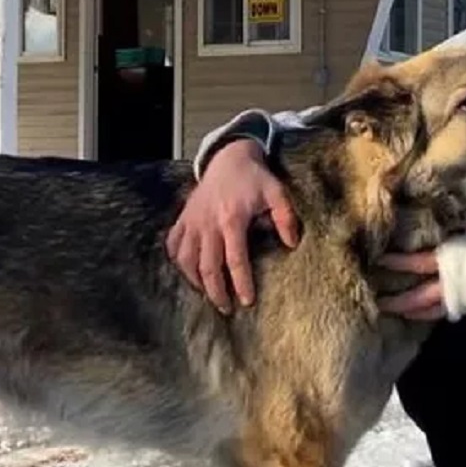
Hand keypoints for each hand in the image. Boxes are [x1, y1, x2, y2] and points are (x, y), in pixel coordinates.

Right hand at [165, 139, 298, 312]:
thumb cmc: (255, 178)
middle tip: (227, 309)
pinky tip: (190, 273)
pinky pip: (173, 246)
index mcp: (232, 219)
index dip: (241, 283)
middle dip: (216, 292)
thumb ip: (286, 218)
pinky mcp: (183, 219)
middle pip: (207, 267)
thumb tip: (292, 244)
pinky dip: (179, 262)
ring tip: (209, 295)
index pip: (235, 259)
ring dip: (196, 281)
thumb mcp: (277, 192)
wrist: (228, 157)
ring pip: (186, 260)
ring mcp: (192, 221)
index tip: (247, 301)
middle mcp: (208, 223)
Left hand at [377, 206, 465, 321]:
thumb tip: (439, 202)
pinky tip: (417, 313)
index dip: (398, 262)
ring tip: (390, 309)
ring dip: (409, 308)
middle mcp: (457, 280)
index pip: (419, 262)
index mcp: (456, 256)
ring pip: (430, 308)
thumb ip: (461, 216)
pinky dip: (429, 314)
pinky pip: (446, 312)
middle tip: (375, 299)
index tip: (378, 259)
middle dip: (397, 297)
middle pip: (419, 294)